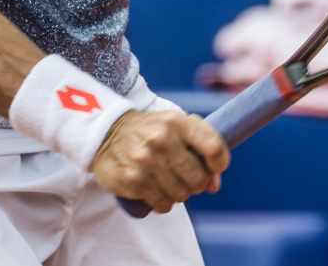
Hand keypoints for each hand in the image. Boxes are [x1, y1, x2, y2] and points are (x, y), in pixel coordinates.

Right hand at [91, 109, 228, 212]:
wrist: (107, 132)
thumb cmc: (152, 130)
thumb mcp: (177, 126)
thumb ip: (201, 147)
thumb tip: (214, 184)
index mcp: (177, 122)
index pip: (213, 147)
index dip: (220, 163)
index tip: (215, 167)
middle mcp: (161, 139)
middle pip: (199, 178)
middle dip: (197, 183)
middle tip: (187, 177)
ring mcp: (145, 161)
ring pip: (182, 195)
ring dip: (179, 193)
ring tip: (168, 181)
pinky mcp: (132, 180)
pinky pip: (163, 204)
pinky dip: (163, 202)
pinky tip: (156, 189)